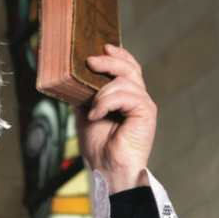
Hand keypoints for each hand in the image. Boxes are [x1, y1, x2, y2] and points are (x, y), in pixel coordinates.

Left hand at [75, 44, 156, 192]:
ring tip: (92, 111)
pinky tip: (96, 115)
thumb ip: (85, 97)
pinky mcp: (146, 113)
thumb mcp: (85, 115)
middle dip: (109, 61)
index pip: (127, 68)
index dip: (117, 55)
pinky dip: (107, 102)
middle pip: (129, 68)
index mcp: (125, 98)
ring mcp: (143, 105)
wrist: (107, 170)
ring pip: (125, 81)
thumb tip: (72, 79)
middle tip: (90, 61)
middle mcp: (137, 98)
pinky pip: (127, 95)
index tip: (102, 47)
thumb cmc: (98, 148)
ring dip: (102, 92)